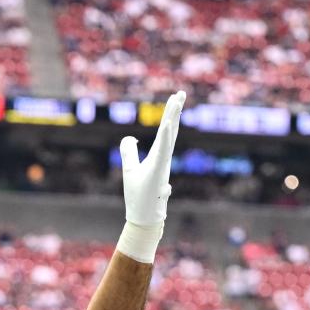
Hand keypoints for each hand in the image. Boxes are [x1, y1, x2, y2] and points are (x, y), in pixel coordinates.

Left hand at [119, 91, 184, 226]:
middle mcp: (163, 158)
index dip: (170, 114)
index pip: (165, 131)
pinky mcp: (158, 172)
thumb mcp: (130, 169)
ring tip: (176, 100)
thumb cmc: (140, 196)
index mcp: (158, 156)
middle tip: (181, 92)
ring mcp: (162, 164)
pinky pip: (162, 152)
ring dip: (172, 118)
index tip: (176, 97)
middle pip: (169, 130)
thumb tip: (130, 137)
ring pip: (168, 138)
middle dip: (174, 110)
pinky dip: (164, 138)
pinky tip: (168, 124)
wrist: (145, 217)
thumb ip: (129, 152)